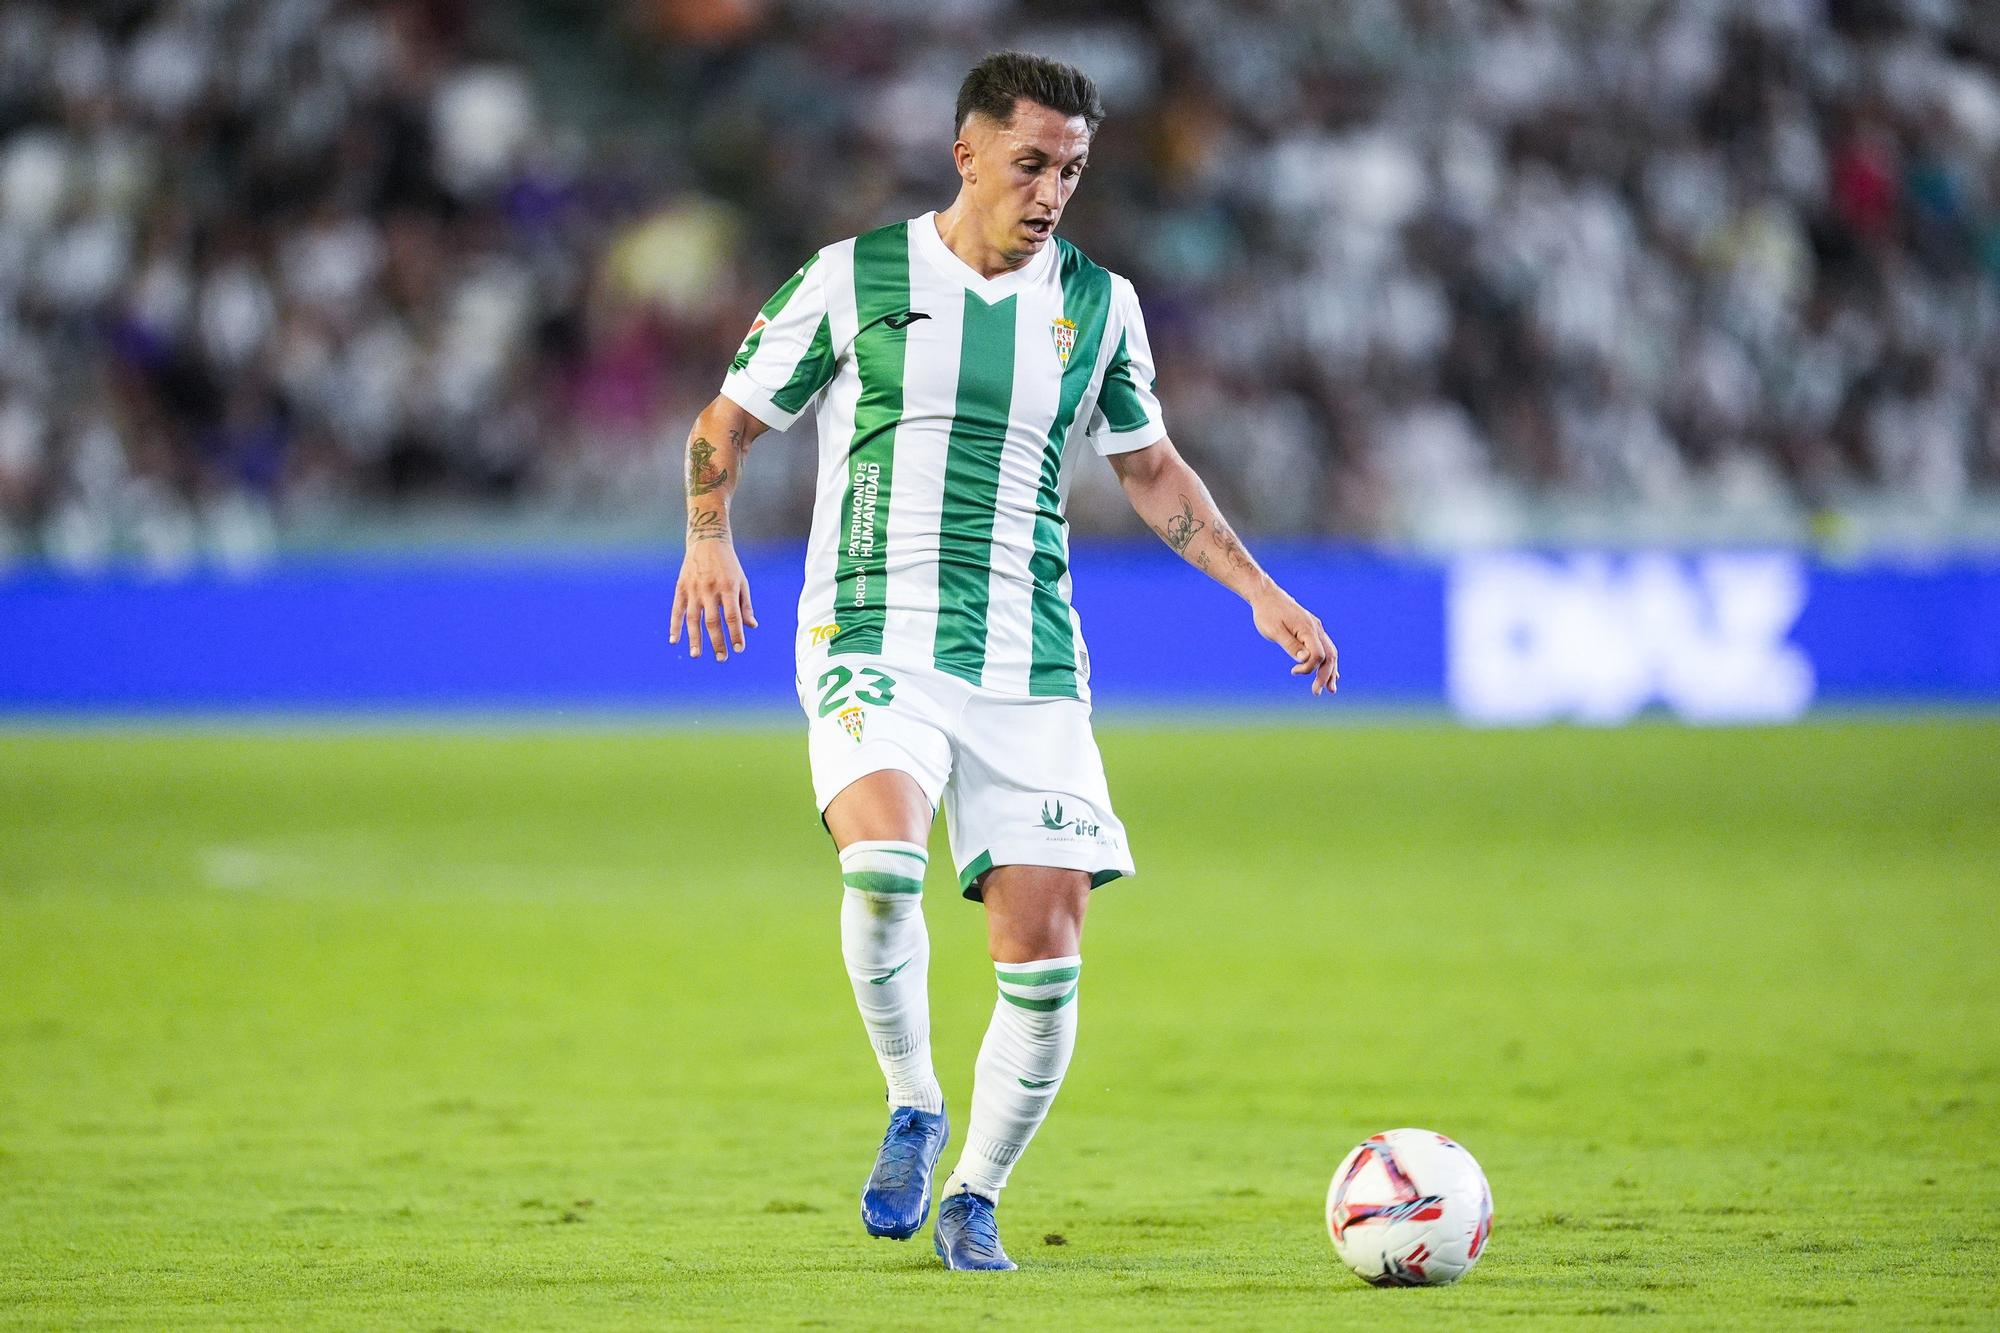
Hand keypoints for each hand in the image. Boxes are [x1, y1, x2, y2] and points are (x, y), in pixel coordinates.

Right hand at [670, 534, 757, 660]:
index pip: (732, 616)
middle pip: (713, 621)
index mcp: (728, 588)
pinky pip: (676, 610)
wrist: (707, 540)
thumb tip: (752, 626)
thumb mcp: (742, 581)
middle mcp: (710, 589)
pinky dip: (674, 626)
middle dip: (717, 641)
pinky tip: (674, 641)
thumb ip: (746, 605)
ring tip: (696, 655)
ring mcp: (693, 589)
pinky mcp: (681, 587)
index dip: (736, 634)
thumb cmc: (729, 564)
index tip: (739, 649)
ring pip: (693, 618)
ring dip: (694, 638)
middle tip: (721, 658)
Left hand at [1251, 586, 1337, 694]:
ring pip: (1330, 652)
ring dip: (1331, 671)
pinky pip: (1325, 647)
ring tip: (1331, 689)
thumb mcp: (1274, 631)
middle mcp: (1316, 629)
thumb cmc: (1267, 614)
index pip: (1318, 655)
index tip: (1293, 671)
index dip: (1309, 668)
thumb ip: (1290, 645)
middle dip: (1326, 675)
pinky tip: (1330, 673)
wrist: (1266, 596)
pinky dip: (1328, 662)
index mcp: (1308, 629)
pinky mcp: (1312, 629)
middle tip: (1317, 692)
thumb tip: (1305, 660)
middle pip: (1329, 655)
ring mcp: (1316, 628)